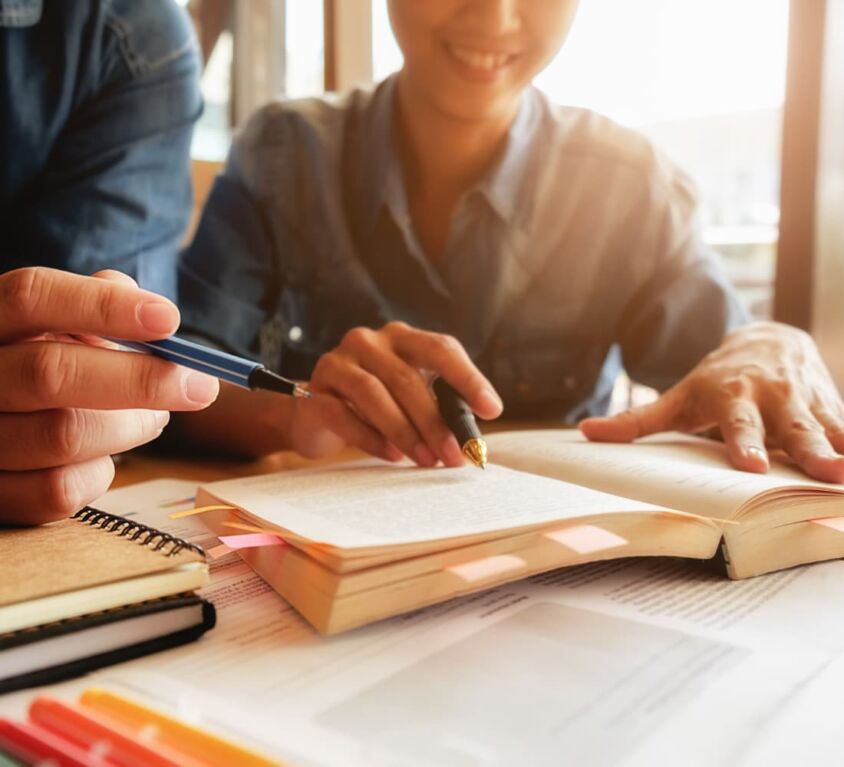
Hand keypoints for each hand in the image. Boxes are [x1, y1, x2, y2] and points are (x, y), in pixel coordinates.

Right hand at [0, 267, 219, 523]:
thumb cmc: (37, 360)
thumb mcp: (54, 321)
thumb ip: (96, 304)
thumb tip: (156, 317)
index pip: (33, 297)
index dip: (104, 307)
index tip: (170, 320)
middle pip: (51, 373)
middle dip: (141, 379)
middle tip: (198, 385)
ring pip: (64, 435)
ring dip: (131, 427)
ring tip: (154, 417)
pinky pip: (56, 490)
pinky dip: (99, 473)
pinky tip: (107, 455)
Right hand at [287, 322, 502, 466]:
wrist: (318, 414)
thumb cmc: (376, 407)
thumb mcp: (411, 400)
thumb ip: (440, 408)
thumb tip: (472, 440)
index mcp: (401, 338)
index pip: (440, 348)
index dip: (468, 378)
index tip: (492, 410)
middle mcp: (368, 341)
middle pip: (407, 378)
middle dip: (434, 422)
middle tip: (453, 455)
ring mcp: (337, 363)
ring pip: (374, 394)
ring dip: (404, 431)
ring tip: (426, 460)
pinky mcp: (315, 392)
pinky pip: (344, 415)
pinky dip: (371, 439)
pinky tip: (392, 456)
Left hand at [580, 322, 843, 482]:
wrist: (768, 341)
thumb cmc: (715, 380)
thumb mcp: (677, 397)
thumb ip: (637, 420)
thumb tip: (585, 433)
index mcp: (734, 395)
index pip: (737, 423)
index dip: (743, 443)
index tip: (747, 466)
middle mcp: (775, 396)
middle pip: (793, 427)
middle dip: (809, 448)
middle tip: (826, 472)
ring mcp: (808, 402)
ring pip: (831, 428)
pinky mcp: (833, 408)